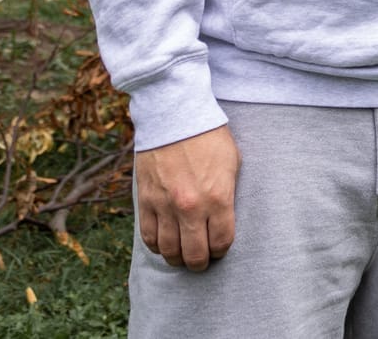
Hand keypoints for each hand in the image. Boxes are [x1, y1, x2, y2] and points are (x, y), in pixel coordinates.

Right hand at [135, 125, 239, 270]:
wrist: (174, 115)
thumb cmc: (208, 136)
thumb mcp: (232, 163)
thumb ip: (228, 194)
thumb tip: (225, 217)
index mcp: (218, 197)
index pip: (221, 242)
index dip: (221, 250)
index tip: (219, 248)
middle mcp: (191, 207)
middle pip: (195, 254)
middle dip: (200, 262)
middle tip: (201, 259)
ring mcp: (166, 205)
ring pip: (169, 251)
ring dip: (177, 258)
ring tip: (183, 254)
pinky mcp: (146, 201)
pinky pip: (149, 237)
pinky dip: (157, 246)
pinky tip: (164, 242)